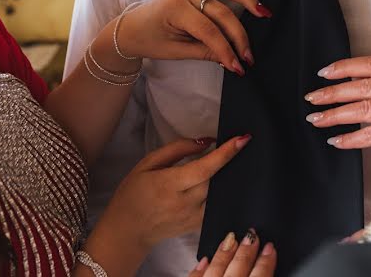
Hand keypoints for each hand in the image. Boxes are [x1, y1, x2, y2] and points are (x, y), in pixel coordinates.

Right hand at [94, 135, 250, 258]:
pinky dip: (222, 192)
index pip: (204, 168)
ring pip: (220, 195)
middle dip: (231, 162)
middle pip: (217, 181)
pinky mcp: (198, 225)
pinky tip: (223, 181)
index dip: (226, 153)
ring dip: (228, 178)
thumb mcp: (147, 164)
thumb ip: (177, 149)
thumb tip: (206, 142)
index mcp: (169, 185)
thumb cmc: (133, 194)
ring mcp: (193, 218)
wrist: (127, 231)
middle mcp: (185, 203)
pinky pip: (217, 206)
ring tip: (234, 163)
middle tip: (240, 145)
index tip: (243, 139)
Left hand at [114, 0, 272, 74]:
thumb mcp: (174, 51)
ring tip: (263, 10)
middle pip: (221, 13)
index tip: (238, 67)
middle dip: (238, 36)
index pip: (210, 32)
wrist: (130, 27)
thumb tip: (231, 59)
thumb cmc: (149, 39)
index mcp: (176, 10)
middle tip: (249, 56)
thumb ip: (204, 52)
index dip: (226, 50)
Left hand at [190, 230, 276, 276]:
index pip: (261, 275)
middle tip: (252, 233)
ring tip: (231, 238)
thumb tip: (270, 271)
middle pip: (240, 266)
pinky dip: (200, 268)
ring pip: (217, 267)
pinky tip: (204, 259)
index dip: (266, 260)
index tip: (270, 247)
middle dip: (247, 249)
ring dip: (225, 252)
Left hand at [304, 57, 370, 185]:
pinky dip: (350, 139)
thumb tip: (348, 84)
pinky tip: (335, 140)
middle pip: (362, 86)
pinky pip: (369, 134)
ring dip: (334, 115)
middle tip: (311, 97)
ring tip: (315, 119)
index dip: (345, 67)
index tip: (323, 73)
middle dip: (332, 93)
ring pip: (362, 110)